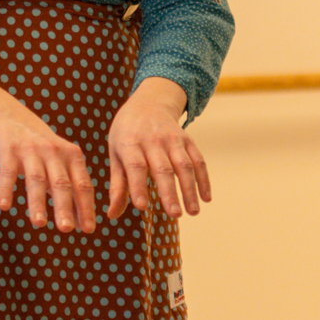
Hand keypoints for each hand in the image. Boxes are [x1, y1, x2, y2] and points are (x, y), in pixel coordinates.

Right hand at [0, 79, 97, 232]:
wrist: (11, 120)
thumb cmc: (42, 152)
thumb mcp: (60, 166)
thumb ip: (70, 192)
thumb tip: (80, 225)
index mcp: (72, 156)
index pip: (82, 184)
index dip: (85, 207)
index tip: (88, 229)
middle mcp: (54, 151)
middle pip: (61, 183)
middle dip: (64, 207)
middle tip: (66, 230)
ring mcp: (31, 150)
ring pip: (36, 179)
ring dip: (37, 203)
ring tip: (39, 224)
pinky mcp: (8, 151)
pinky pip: (8, 173)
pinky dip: (6, 189)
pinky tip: (4, 207)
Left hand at [105, 78, 211, 220]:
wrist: (148, 103)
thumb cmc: (126, 134)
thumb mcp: (116, 154)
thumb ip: (117, 186)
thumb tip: (112, 215)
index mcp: (130, 143)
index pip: (136, 167)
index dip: (138, 186)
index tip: (142, 207)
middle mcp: (153, 140)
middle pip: (163, 168)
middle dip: (170, 193)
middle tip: (175, 215)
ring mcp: (173, 139)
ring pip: (184, 165)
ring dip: (190, 189)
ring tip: (193, 212)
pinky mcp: (188, 140)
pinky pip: (198, 160)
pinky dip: (203, 179)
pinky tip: (206, 198)